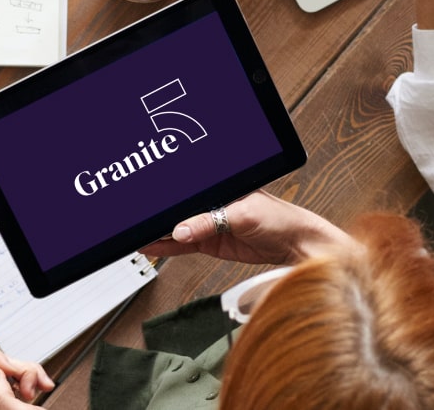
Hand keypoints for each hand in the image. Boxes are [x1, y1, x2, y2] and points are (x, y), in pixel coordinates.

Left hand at [0, 350, 51, 409]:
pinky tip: (43, 386)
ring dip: (31, 373)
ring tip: (40, 387)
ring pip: (14, 369)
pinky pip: (25, 378)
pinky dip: (37, 378)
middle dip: (19, 367)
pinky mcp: (20, 400)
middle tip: (28, 384)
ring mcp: (6, 400)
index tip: (8, 366)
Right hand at [139, 192, 357, 265]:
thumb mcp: (244, 215)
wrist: (299, 244)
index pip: (186, 190)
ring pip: (176, 228)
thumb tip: (181, 230)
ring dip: (157, 233)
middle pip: (177, 209)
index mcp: (220, 186)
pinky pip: (184, 245)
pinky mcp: (212, 242)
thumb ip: (210, 222)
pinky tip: (151, 246)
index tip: (146, 203)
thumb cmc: (281, 218)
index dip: (166, 196)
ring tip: (136, 235)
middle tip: (134, 221)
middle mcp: (212, 202)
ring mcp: (211, 223)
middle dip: (157, 215)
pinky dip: (167, 247)